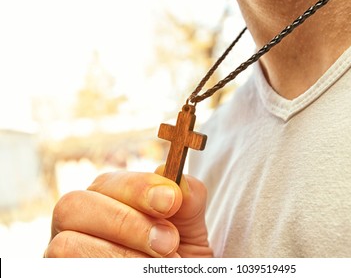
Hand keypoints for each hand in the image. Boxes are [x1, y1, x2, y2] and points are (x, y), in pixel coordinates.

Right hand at [44, 166, 212, 257]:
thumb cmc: (175, 258)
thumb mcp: (189, 231)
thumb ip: (187, 203)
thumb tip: (180, 184)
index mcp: (105, 199)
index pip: (107, 181)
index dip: (139, 187)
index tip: (171, 200)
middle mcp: (77, 223)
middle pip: (73, 205)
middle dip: (125, 222)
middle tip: (168, 242)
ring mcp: (62, 253)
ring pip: (65, 244)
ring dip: (119, 256)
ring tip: (157, 266)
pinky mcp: (60, 272)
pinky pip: (67, 268)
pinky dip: (111, 269)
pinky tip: (139, 274)